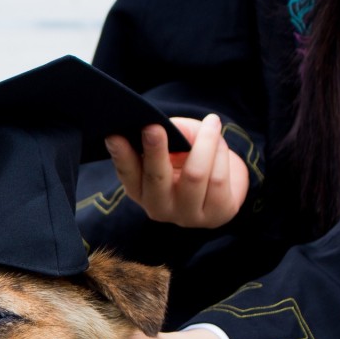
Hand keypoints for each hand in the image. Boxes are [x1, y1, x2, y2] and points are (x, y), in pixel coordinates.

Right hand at [104, 114, 248, 228]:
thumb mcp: (175, 143)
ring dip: (205, 142)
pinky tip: (219, 141)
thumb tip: (167, 124)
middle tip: (153, 127)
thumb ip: (170, 133)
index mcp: (140, 190)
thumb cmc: (190, 158)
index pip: (128, 173)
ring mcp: (186, 215)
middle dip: (154, 151)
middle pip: (156, 178)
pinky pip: (219, 178)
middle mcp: (158, 207)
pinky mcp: (215, 216)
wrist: (224, 184)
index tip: (115, 136)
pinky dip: (221, 153)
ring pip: (195, 174)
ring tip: (211, 122)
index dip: (121, 155)